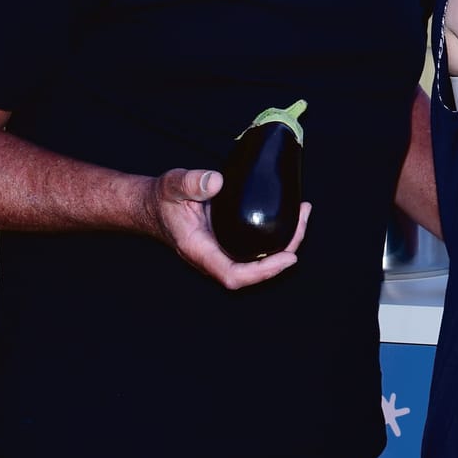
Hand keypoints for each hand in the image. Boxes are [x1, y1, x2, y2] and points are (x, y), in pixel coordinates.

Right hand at [148, 167, 309, 289]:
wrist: (154, 204)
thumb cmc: (163, 198)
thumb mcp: (173, 185)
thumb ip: (191, 183)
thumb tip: (216, 182)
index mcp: (199, 251)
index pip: (234, 275)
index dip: (263, 272)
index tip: (288, 258)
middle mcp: (214, 256)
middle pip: (255, 269)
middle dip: (285, 252)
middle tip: (303, 219)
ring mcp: (223, 249)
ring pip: (259, 258)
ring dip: (285, 240)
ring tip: (303, 213)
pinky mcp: (230, 240)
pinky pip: (256, 244)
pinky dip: (276, 233)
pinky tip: (289, 213)